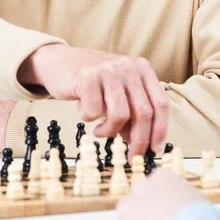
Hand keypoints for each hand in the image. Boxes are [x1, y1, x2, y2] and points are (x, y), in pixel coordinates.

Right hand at [18, 45, 168, 156]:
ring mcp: (108, 69)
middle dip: (139, 140)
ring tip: (100, 131)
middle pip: (144, 112)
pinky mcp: (87, 76)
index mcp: (142, 68)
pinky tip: (85, 113)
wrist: (58, 62)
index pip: (161, 103)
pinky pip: (94, 112)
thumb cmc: (92, 83)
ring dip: (110, 131)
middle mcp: (128, 66)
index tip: (155, 150)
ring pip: (121, 115)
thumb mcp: (118, 92)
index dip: (161, 130)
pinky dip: (89, 119)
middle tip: (130, 157)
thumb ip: (133, 112)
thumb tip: (144, 144)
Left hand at [117, 169, 204, 219]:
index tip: (164, 208)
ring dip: (136, 218)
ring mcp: (130, 203)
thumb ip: (181, 196)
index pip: (155, 184)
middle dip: (146, 206)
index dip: (160, 198)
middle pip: (140, 194)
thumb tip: (181, 202)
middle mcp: (143, 185)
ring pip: (128, 209)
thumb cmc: (198, 216)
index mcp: (162, 176)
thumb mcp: (194, 197)